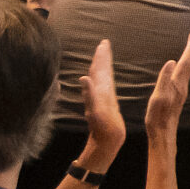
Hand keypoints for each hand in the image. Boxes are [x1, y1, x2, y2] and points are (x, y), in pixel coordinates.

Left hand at [77, 38, 126, 166]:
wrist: (104, 145)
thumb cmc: (103, 130)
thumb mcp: (97, 112)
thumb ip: (90, 95)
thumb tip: (83, 78)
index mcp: (99, 91)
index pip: (99, 70)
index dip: (101, 57)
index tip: (103, 43)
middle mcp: (100, 93)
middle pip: (99, 71)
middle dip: (101, 58)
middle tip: (104, 44)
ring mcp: (102, 99)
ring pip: (101, 78)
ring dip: (103, 66)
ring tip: (104, 55)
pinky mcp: (106, 105)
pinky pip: (105, 87)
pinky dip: (105, 79)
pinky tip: (104, 79)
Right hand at [143, 31, 189, 142]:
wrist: (163, 133)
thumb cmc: (158, 116)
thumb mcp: (158, 96)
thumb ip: (164, 79)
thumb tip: (171, 61)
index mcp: (178, 83)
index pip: (186, 61)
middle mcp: (182, 85)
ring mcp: (181, 91)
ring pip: (188, 69)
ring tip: (189, 47)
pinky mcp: (178, 95)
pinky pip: (184, 75)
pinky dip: (185, 65)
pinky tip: (180, 68)